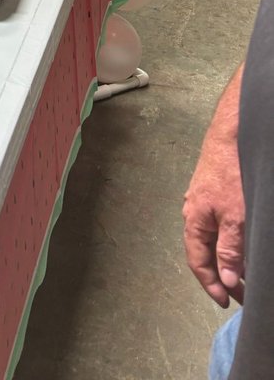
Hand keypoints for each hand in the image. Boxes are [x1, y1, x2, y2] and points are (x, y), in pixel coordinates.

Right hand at [183, 112, 245, 306]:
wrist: (230, 137)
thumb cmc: (230, 176)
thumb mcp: (235, 218)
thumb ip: (229, 250)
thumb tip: (226, 279)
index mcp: (194, 222)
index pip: (198, 262)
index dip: (211, 284)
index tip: (227, 301)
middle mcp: (193, 213)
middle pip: (203, 252)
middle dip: (221, 275)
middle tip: (241, 294)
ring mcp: (200, 201)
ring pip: (211, 238)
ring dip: (226, 258)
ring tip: (245, 272)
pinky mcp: (211, 192)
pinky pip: (216, 224)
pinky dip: (227, 240)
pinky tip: (239, 242)